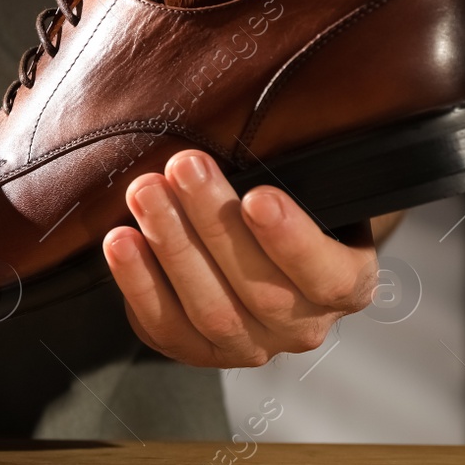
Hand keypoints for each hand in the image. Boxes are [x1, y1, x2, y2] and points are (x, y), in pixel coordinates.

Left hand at [102, 149, 377, 367]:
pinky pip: (163, 325)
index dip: (293, 240)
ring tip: (144, 193)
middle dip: (213, 221)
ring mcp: (248, 345)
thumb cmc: (277, 205)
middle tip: (183, 167)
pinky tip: (120, 241)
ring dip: (172, 245)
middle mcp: (300, 325)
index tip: (259, 197)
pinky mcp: (194, 350)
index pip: (328, 275)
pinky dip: (138, 282)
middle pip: (258, 287)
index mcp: (343, 283)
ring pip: (209, 309)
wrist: (254, 248)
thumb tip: (253, 114)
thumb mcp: (305, 183)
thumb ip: (294, 167)